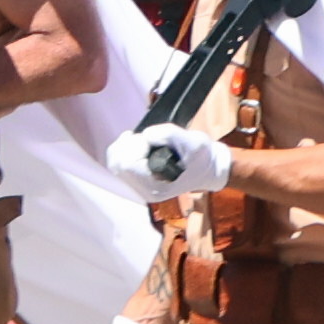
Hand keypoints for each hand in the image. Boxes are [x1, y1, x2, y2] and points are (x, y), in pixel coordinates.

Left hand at [110, 122, 232, 194]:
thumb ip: (170, 135)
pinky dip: (124, 149)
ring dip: (126, 146)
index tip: (154, 140)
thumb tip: (145, 134)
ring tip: (145, 142)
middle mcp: (143, 190)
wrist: (209, 169)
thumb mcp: (195, 142)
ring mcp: (138, 186)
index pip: (128, 164)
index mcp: (155, 187)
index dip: (137, 147)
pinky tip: (138, 143)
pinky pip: (118, 162)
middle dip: (130, 145)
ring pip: (114, 162)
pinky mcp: (136, 179)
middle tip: (150, 140)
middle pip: (117, 163)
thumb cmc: (204, 157)